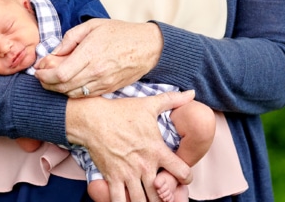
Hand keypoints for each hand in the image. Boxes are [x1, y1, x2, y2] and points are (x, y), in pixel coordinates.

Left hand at [35, 19, 162, 96]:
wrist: (148, 46)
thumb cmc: (120, 32)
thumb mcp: (93, 26)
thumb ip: (70, 38)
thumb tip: (54, 51)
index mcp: (90, 54)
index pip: (60, 74)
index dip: (45, 76)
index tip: (38, 70)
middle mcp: (96, 71)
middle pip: (64, 87)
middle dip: (48, 84)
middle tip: (41, 77)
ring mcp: (104, 83)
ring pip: (73, 94)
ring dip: (59, 90)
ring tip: (52, 81)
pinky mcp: (109, 89)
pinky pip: (86, 96)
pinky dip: (73, 92)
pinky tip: (69, 84)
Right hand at [66, 90, 194, 201]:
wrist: (93, 118)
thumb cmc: (122, 111)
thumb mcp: (149, 104)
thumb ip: (172, 99)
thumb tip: (191, 93)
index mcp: (157, 150)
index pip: (183, 172)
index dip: (186, 178)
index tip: (181, 177)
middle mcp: (144, 165)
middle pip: (162, 195)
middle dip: (166, 197)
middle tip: (164, 193)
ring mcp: (128, 173)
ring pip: (142, 201)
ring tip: (148, 199)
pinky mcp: (112, 178)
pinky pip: (119, 201)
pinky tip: (128, 201)